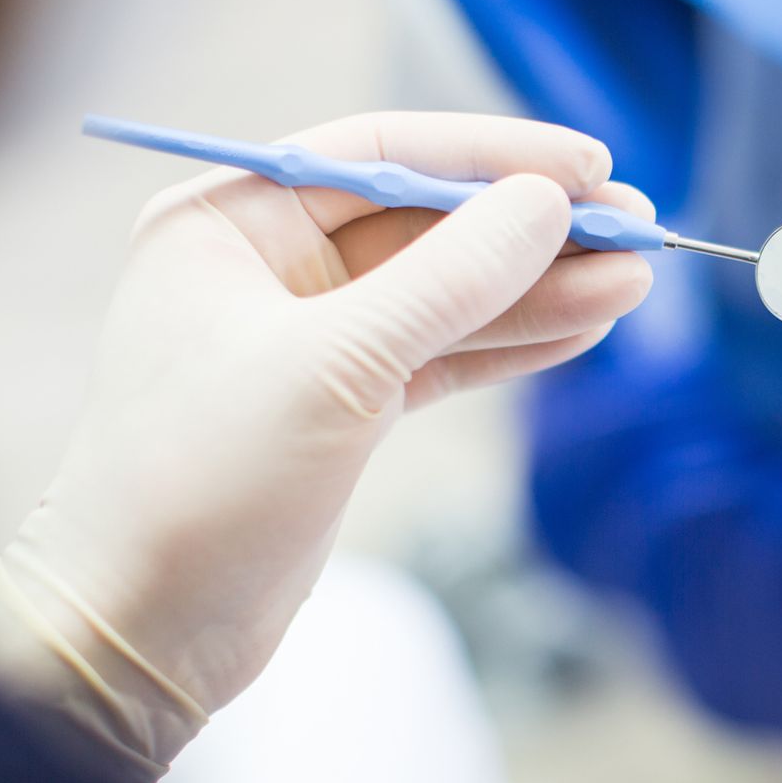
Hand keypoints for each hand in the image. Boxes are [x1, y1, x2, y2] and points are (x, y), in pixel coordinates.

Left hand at [0, 112, 651, 782]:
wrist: (142, 632)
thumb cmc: (202, 482)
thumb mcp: (333, 367)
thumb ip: (447, 280)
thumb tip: (546, 204)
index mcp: (230, 221)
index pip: (382, 151)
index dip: (493, 155)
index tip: (591, 168)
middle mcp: (267, 266)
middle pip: (426, 223)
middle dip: (531, 230)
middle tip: (639, 227)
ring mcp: (309, 340)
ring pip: (445, 296)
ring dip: (538, 290)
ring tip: (635, 281)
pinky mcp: (343, 410)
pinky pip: (442, 356)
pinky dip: (510, 345)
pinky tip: (583, 328)